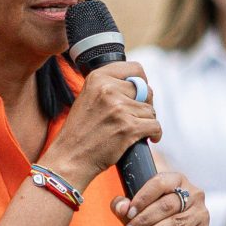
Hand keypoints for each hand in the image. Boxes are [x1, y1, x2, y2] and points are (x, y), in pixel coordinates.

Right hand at [39, 62, 159, 189]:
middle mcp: (108, 89)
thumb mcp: (88, 97)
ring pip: (151, 111)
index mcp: (97, 78)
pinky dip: (155, 134)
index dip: (141, 81)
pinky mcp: (128, 127)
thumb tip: (139, 84)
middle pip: (146, 90)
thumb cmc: (80, 131)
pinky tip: (149, 139)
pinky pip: (155, 126)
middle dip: (145, 104)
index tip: (140, 92)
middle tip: (136, 116)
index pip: (135, 68)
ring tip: (134, 130)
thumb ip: (109, 87)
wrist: (70, 157)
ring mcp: (119, 108)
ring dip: (147, 122)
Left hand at [113, 172, 208, 225]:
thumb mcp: (133, 212)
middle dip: (144, 220)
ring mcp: (202, 216)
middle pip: (167, 205)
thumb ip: (122, 205)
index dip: (142, 198)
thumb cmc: (150, 223)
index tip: (129, 212)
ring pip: (175, 225)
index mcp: (177, 180)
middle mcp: (194, 195)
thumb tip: (122, 206)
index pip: (160, 183)